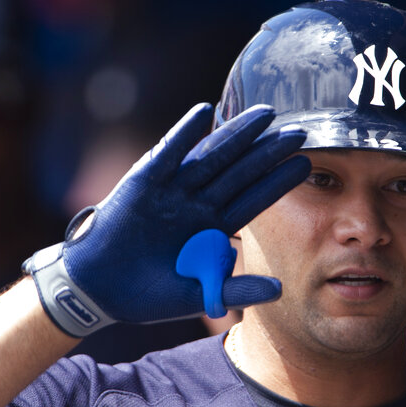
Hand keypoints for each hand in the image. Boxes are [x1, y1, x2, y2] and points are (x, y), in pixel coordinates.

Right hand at [23, 103, 309, 335]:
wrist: (99, 291)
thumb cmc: (146, 294)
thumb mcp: (197, 294)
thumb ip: (236, 289)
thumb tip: (281, 290)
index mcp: (212, 227)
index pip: (252, 199)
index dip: (278, 182)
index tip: (307, 165)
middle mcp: (196, 203)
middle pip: (239, 171)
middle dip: (268, 151)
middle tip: (300, 130)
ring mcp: (171, 190)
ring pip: (210, 157)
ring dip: (236, 134)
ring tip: (265, 114)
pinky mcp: (143, 182)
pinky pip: (168, 153)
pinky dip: (184, 133)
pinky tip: (204, 112)